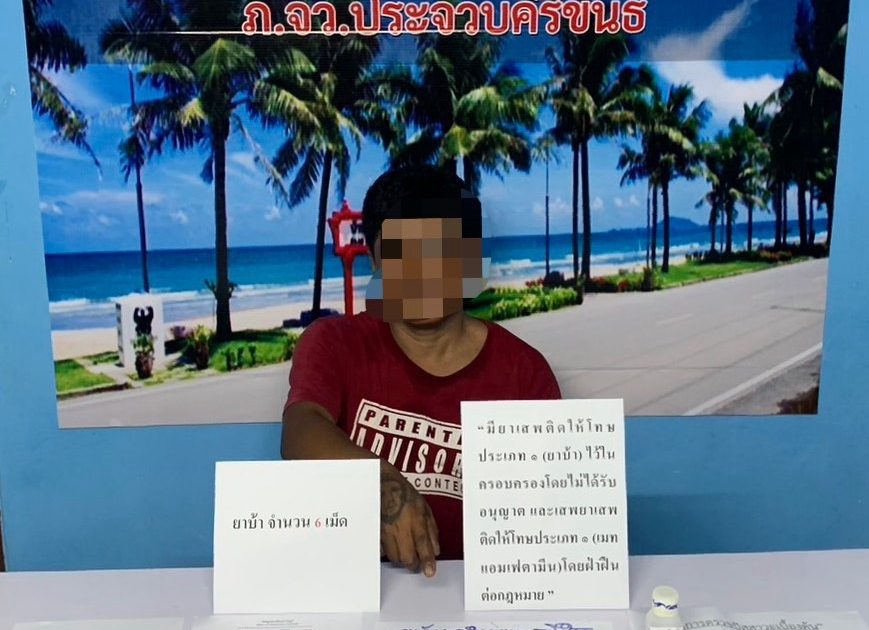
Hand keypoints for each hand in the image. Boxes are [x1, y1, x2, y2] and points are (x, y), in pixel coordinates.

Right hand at [379, 461, 440, 576]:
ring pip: (394, 557)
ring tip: (406, 554)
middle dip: (413, 564)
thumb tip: (436, 550)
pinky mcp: (377, 533)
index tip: (429, 572)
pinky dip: (389, 553)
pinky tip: (393, 547)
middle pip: (407, 557)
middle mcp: (401, 527)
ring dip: (402, 559)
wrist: (383, 486)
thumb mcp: (425, 508)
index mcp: (415, 519)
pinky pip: (383, 551)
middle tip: (417, 564)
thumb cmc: (405, 495)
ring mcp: (387, 531)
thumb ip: (431, 530)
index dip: (427, 560)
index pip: (422, 544)